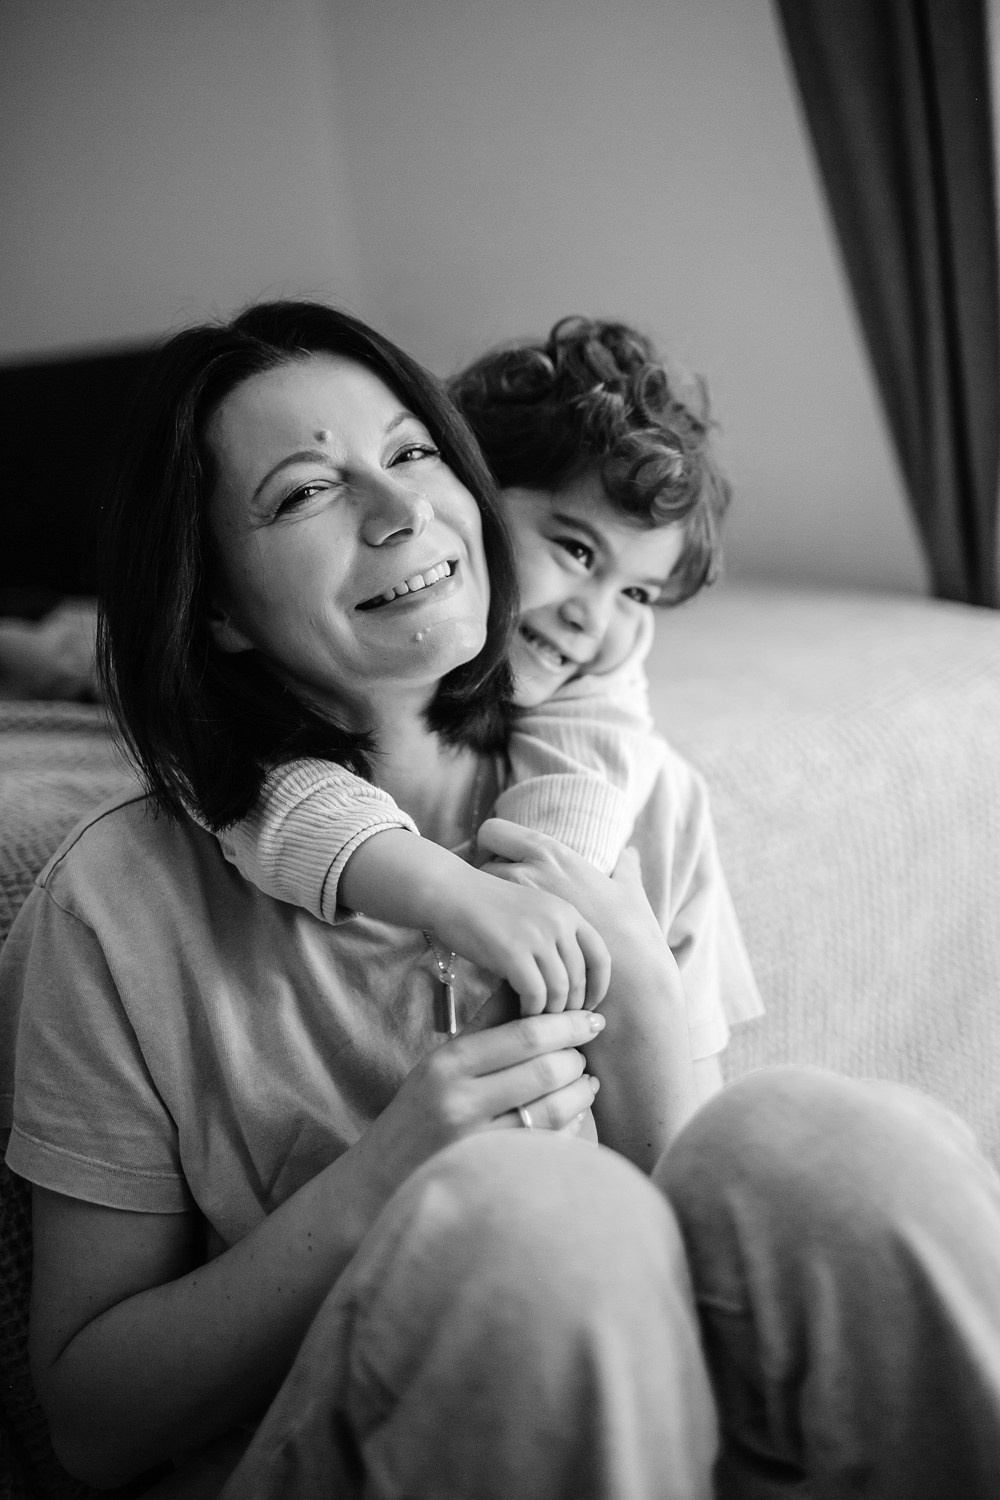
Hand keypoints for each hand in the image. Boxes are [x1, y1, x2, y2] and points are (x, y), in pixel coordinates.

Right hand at [355, 1009, 605, 1207]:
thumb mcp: (442, 1060)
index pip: (524, 1034)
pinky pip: (547, 1143)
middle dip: (576, 1059)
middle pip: (543, 1069)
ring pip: (552, 1109)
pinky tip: (575, 1116)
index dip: (567, 1024)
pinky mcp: (492, 1172)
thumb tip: (526, 982)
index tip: (592, 1019)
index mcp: (448, 1062)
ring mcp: (476, 1141)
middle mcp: (460, 1100)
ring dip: (580, 1093)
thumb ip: (487, 1024)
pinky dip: (570, 1126)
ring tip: (586, 1083)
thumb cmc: (420, 1110)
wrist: (382, 1177)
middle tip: (584, 1054)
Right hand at [431, 862, 610, 1014]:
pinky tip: (521, 1014)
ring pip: (560, 990)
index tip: (589, 1007)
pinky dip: (531, 1011)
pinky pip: (535, 994)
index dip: (599, 987)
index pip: (600, 956)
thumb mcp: (532, 912)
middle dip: (572, 1007)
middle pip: (580, 978)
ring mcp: (537, 936)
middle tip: (558, 1024)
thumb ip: (553, 938)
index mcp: (567, 912)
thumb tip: (569, 982)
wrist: (449, 891)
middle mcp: (559, 922)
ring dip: (550, 1013)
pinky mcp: (513, 952)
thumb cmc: (486, 908)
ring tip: (537, 1021)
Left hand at [476, 818, 664, 953]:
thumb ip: (626, 868)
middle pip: (480, 859)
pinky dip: (491, 932)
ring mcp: (519, 905)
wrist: (632, 979)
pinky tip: (506, 944)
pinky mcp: (514, 938)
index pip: (495, 831)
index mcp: (553, 854)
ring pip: (480, 894)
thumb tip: (629, 854)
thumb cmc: (632, 934)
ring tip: (504, 920)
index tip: (501, 860)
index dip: (492, 844)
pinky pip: (484, 925)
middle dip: (486, 875)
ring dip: (489, 904)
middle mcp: (530, 871)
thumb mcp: (629, 892)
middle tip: (500, 893)